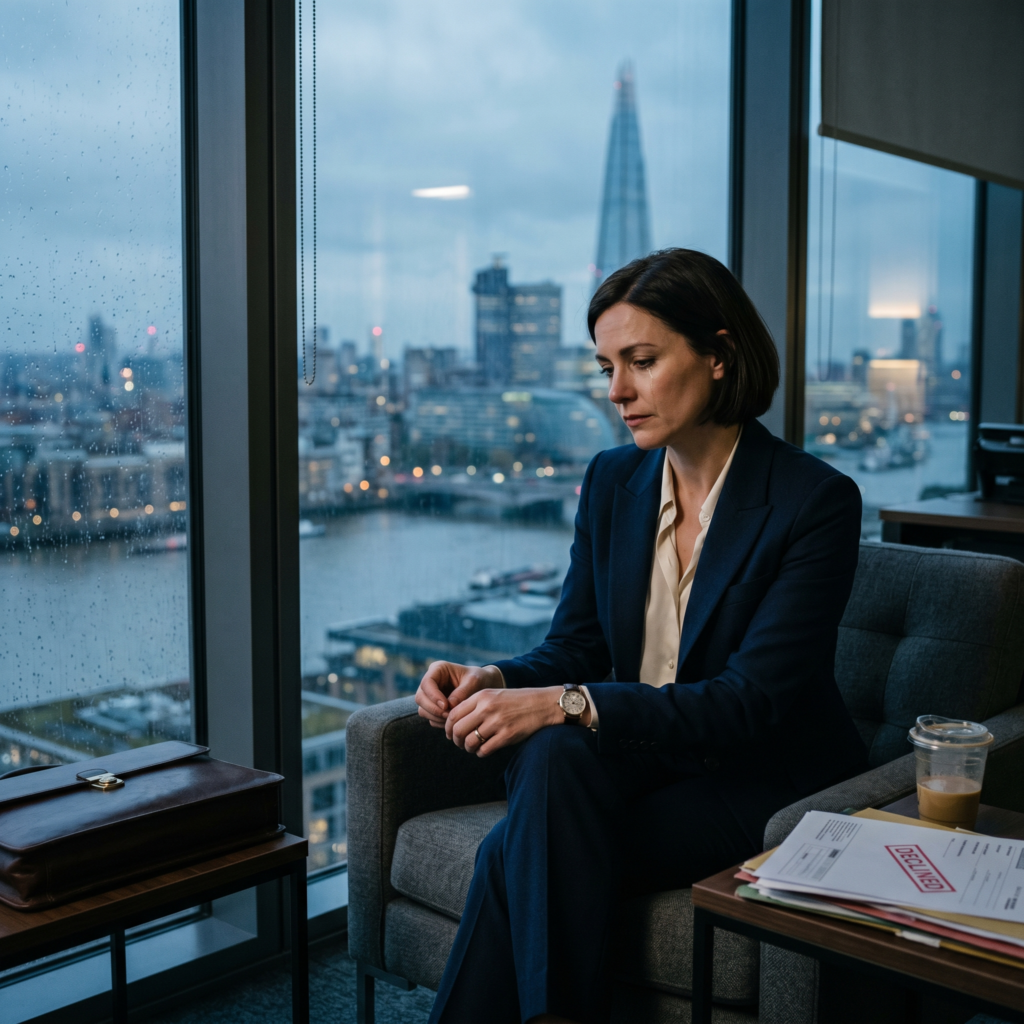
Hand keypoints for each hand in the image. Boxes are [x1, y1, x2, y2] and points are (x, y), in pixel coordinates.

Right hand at [414, 661, 502, 727]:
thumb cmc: (479, 679)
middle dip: (434, 709)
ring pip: (423, 710)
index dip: (433, 696)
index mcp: (438, 669)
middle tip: (449, 715)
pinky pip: (430, 718)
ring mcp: (429, 695)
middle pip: (420, 698)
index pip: (427, 683)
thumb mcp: (474, 682)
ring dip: (437, 717)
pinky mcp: (433, 707)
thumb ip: (462, 692)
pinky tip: (453, 721)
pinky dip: (440, 722)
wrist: (483, 686)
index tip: (446, 706)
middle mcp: (430, 682)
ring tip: (454, 718)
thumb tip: (449, 705)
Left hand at [447, 686, 565, 756]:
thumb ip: (474, 705)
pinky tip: (484, 750)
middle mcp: (487, 708)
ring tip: (472, 747)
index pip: (453, 714)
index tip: (451, 733)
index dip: (448, 727)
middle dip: (455, 740)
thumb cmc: (515, 701)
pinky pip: (484, 750)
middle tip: (460, 743)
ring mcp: (497, 722)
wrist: (542, 704)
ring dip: (468, 748)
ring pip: (470, 742)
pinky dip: (481, 753)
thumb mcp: (494, 695)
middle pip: (458, 730)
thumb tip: (454, 723)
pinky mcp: (507, 735)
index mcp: (482, 696)